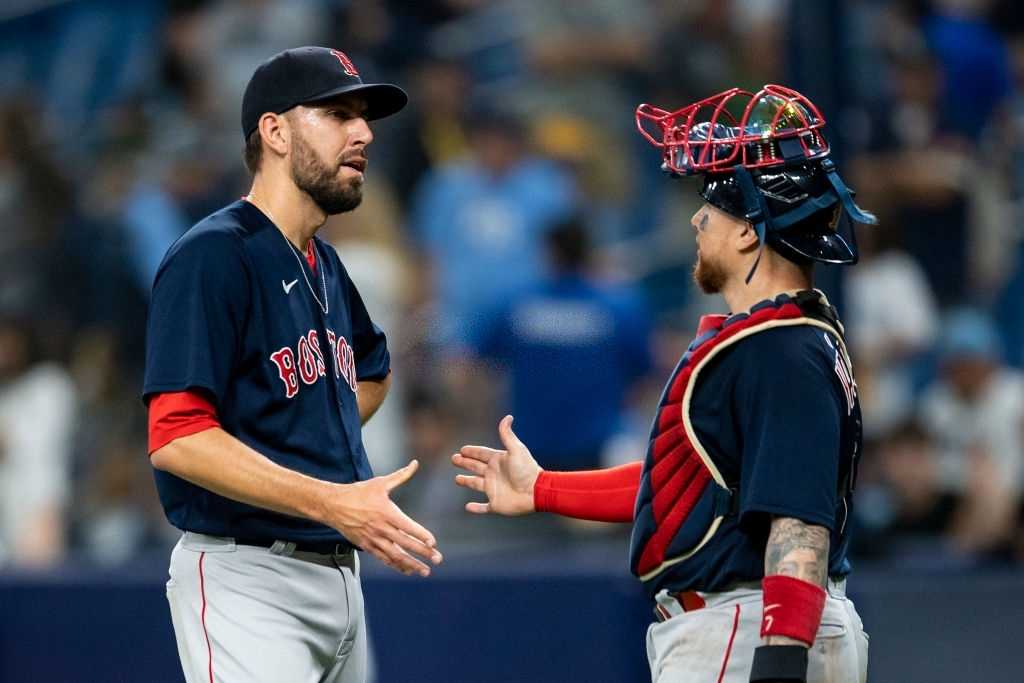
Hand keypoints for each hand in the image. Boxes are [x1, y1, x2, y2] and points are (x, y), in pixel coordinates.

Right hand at [323, 460, 441, 576]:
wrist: (334, 505)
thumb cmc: (359, 492)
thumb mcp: (380, 482)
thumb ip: (401, 475)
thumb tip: (415, 463)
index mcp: (386, 512)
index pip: (407, 526)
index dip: (420, 535)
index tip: (433, 542)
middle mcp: (381, 528)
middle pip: (404, 543)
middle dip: (422, 552)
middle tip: (438, 559)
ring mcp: (373, 539)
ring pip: (395, 555)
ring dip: (411, 564)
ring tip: (425, 571)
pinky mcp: (367, 546)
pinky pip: (384, 558)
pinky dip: (396, 565)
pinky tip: (408, 570)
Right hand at [452, 415, 541, 515]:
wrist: (536, 491)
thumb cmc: (526, 470)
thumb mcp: (516, 450)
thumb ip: (507, 435)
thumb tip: (508, 416)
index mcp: (498, 461)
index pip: (481, 454)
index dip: (472, 451)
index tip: (462, 449)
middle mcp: (494, 474)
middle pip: (476, 467)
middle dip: (465, 463)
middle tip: (454, 459)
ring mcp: (494, 489)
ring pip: (476, 484)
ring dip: (467, 481)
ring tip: (457, 479)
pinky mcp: (496, 504)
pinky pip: (483, 507)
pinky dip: (476, 508)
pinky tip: (467, 507)